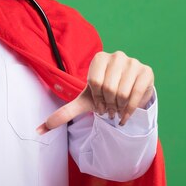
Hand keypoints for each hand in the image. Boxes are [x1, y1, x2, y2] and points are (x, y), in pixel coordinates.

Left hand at [37, 51, 153, 133]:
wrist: (129, 94)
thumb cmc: (104, 95)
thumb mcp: (84, 102)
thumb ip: (63, 113)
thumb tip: (39, 130)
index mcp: (99, 58)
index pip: (94, 83)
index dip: (96, 99)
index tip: (99, 103)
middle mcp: (117, 56)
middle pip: (109, 88)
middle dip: (108, 104)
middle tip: (109, 108)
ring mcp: (134, 62)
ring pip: (123, 92)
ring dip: (119, 107)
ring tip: (117, 108)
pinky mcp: (147, 71)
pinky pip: (137, 94)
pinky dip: (130, 110)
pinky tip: (126, 115)